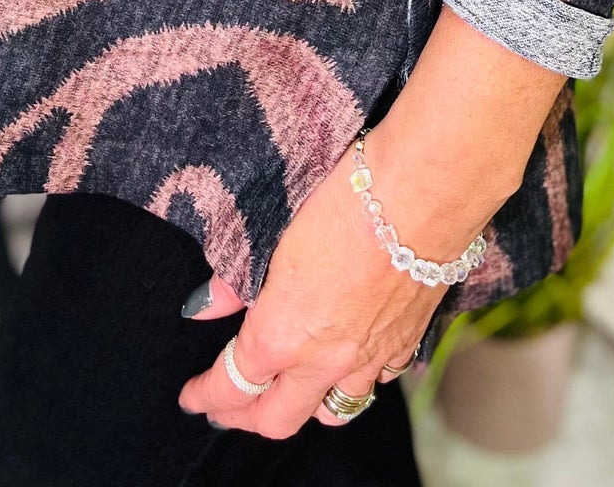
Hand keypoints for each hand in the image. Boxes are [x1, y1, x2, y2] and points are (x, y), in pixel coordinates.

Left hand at [178, 10, 565, 440]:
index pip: (232, 385)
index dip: (206, 395)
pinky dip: (358, 379)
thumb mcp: (275, 234)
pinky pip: (378, 381)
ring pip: (333, 409)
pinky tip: (350, 361)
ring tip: (290, 390)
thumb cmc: (343, 203)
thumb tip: (204, 307)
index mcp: (281, 334)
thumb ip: (237, 282)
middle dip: (246, 419)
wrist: (421, 194)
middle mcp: (324, 359)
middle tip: (227, 409)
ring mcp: (369, 357)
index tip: (192, 396)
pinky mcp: (406, 342)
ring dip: (306, 406)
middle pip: (278, 419)